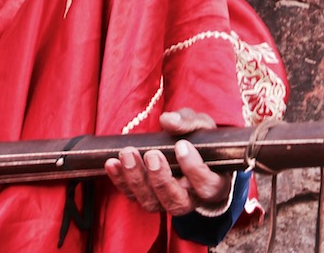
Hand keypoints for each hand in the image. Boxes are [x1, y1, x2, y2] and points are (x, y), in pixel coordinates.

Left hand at [104, 108, 232, 216]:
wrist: (190, 153)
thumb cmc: (200, 141)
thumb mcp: (201, 127)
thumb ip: (188, 123)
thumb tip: (168, 120)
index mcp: (211, 184)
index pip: (207, 186)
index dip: (195, 169)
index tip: (181, 145)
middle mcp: (190, 198)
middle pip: (176, 202)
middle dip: (161, 180)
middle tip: (152, 154)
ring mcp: (166, 200)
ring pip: (151, 203)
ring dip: (136, 179)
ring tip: (127, 154)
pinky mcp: (146, 196)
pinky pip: (131, 195)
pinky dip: (120, 180)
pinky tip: (111, 162)